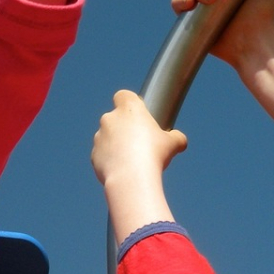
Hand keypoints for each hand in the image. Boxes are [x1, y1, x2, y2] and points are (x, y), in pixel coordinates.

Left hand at [92, 91, 186, 241]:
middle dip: (124, 127)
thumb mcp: (173, 144)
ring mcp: (99, 137)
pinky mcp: (94, 155)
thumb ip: (176, 138)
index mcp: (128, 108)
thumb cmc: (153, 155)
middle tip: (139, 141)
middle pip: (115, 118)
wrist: (131, 178)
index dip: (129, 103)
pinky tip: (122, 171)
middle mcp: (110, 119)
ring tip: (131, 160)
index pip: (123, 95)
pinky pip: (102, 155)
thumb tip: (180, 140)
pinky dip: (110, 160)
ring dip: (115, 144)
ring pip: (107, 137)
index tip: (139, 114)